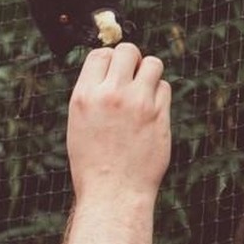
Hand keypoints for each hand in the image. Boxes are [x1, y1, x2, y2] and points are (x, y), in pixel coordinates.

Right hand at [66, 43, 171, 204]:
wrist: (113, 191)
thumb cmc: (92, 162)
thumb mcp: (79, 123)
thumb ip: (93, 95)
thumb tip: (111, 71)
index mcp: (85, 96)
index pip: (100, 54)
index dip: (108, 60)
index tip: (112, 71)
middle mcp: (111, 95)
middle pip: (128, 51)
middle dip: (130, 60)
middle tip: (130, 77)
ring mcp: (138, 103)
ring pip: (153, 64)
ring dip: (148, 73)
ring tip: (142, 91)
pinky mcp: (160, 115)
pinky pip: (164, 88)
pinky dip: (159, 94)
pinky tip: (150, 112)